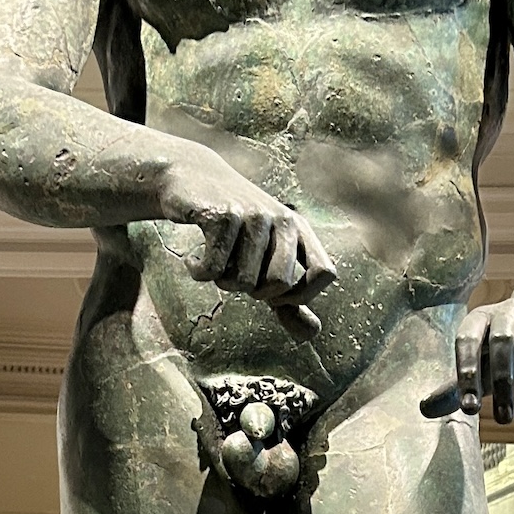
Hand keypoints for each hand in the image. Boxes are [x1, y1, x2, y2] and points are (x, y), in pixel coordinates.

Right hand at [162, 149, 337, 337]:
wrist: (189, 178)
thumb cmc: (231, 229)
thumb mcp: (264, 260)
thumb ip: (288, 300)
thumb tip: (312, 334)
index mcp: (298, 229)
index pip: (325, 274)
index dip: (301, 295)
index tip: (275, 294)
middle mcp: (281, 219)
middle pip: (278, 284)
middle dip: (252, 292)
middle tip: (236, 273)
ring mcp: (253, 215)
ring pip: (241, 281)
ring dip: (220, 280)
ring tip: (214, 259)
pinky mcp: (222, 215)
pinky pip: (212, 270)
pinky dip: (198, 272)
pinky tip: (193, 259)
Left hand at [420, 299, 513, 422]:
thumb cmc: (504, 354)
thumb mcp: (479, 367)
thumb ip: (454, 388)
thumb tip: (423, 410)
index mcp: (480, 319)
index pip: (467, 341)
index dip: (467, 373)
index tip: (470, 408)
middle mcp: (509, 311)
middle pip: (502, 341)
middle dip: (502, 383)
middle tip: (504, 421)